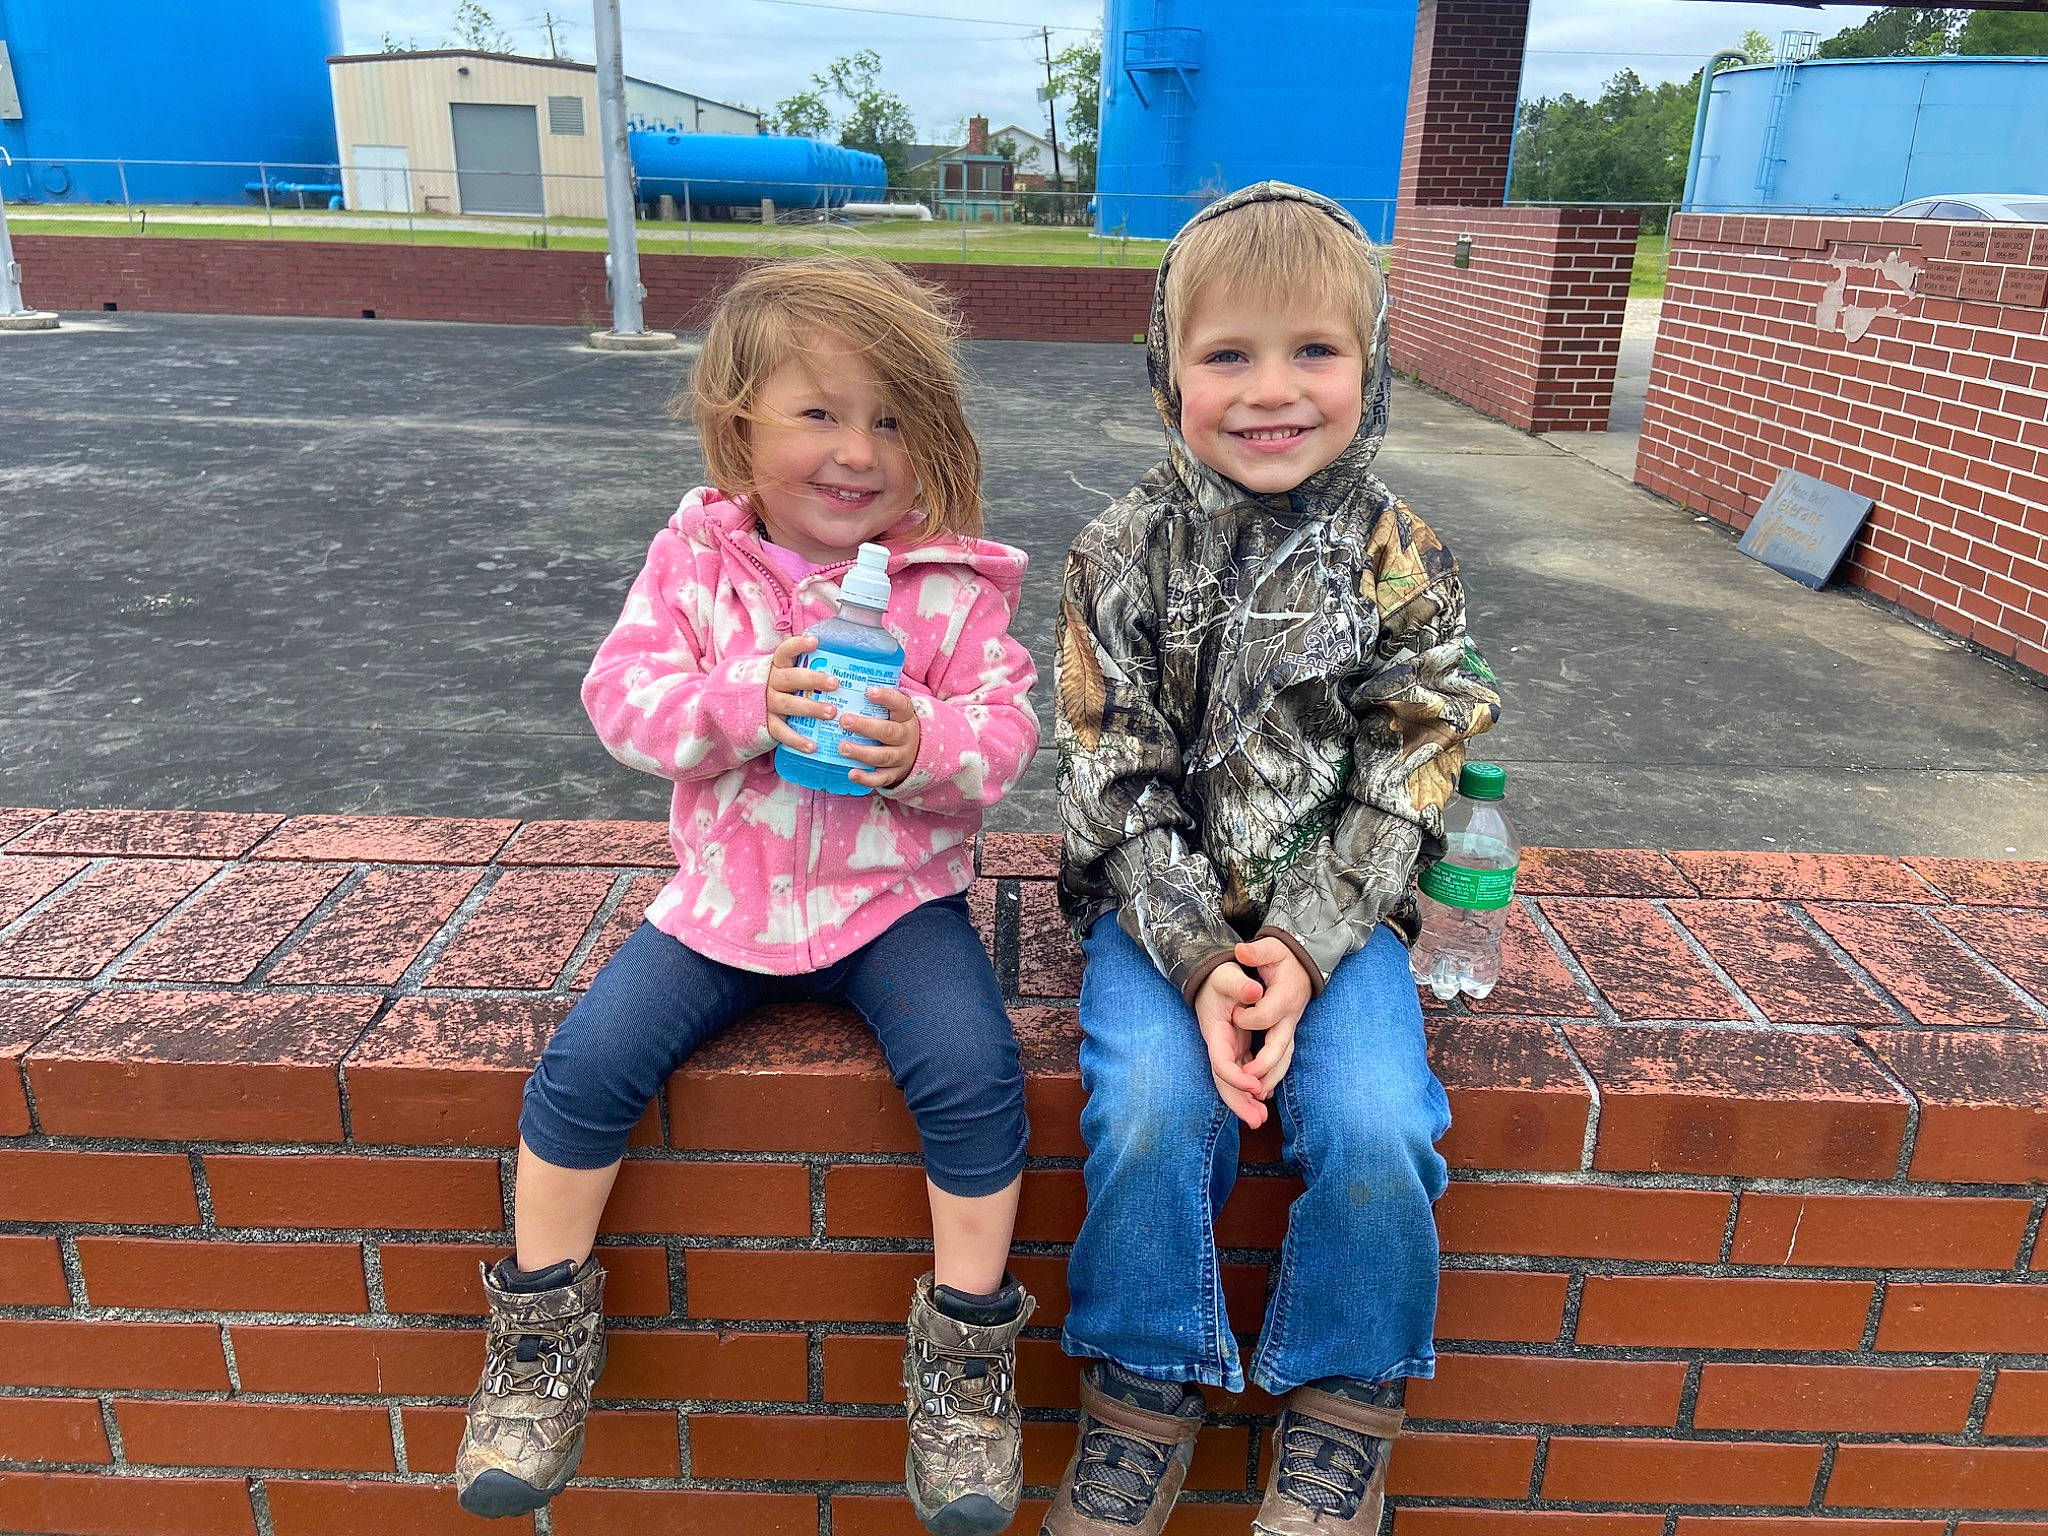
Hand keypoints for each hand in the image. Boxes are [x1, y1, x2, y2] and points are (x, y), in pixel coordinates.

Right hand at [765, 634, 836, 753]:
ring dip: (811, 709)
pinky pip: (782, 732)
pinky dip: (797, 740)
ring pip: (789, 704)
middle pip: (791, 678)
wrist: (742, 705)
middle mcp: (771, 682)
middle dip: (813, 680)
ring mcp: (768, 703)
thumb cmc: (781, 686)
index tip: (815, 642)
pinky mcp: (766, 724)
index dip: (799, 645)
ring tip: (832, 712)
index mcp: (778, 666)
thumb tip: (846, 656)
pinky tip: (813, 746)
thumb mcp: (788, 672)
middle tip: (835, 683)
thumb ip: (808, 665)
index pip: (785, 651)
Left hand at [837, 685, 921, 789]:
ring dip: (862, 752)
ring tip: (842, 747)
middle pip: (888, 732)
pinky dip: (867, 778)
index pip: (900, 704)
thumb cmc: (896, 725)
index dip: (886, 697)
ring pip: (883, 756)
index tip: (869, 691)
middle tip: (844, 720)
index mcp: (906, 717)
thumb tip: (848, 674)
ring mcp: (901, 757)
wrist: (920, 753)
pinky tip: (851, 774)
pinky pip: (881, 779)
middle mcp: (906, 737)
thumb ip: (879, 698)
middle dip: (865, 726)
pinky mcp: (894, 774)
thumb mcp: (896, 711)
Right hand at [1194, 961, 1268, 1128]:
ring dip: (1245, 1100)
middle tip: (1257, 1121)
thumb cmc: (1220, 975)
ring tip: (1261, 1119)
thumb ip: (1240, 984)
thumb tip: (1255, 991)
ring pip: (1233, 1081)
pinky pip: (1242, 1072)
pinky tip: (1264, 1098)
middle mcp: (1220, 1044)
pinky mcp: (1237, 1046)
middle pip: (1224, 1080)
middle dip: (1238, 1102)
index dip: (1235, 1077)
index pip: (1221, 1062)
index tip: (1255, 1086)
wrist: (1212, 974)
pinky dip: (1250, 1087)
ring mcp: (1228, 1047)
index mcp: (1215, 1031)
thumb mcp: (1228, 975)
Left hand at [1233, 938, 1313, 1095]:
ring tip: (1255, 1097)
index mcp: (1285, 996)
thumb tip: (1241, 951)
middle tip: (1248, 1081)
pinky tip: (1261, 1092)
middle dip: (1265, 1065)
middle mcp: (1290, 1016)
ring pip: (1284, 1058)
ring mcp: (1290, 1027)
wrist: (1304, 962)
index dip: (1248, 1017)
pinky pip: (1282, 1059)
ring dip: (1271, 1078)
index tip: (1234, 1013)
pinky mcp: (1286, 1034)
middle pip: (1280, 1046)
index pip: (1266, 1014)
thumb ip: (1257, 951)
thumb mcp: (1271, 948)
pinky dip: (1272, 1076)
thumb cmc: (1283, 956)